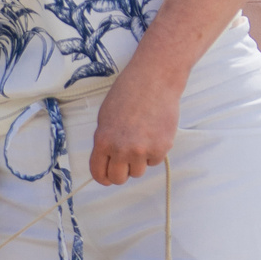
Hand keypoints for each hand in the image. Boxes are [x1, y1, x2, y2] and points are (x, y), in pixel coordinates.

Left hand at [90, 59, 179, 185]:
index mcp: (103, 141)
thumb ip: (105, 141)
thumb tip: (107, 160)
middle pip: (119, 179)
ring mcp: (142, 150)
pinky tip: (154, 133)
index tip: (108, 178)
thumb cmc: (129, 93)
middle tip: (126, 161)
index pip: (99, 172)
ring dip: (139, 162)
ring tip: (142, 140)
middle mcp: (121, 149)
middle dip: (122, 172)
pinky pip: (155, 161)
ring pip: (138, 172)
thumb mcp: (106, 117)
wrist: (155, 81)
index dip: (103, 178)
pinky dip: (155, 152)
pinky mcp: (161, 148)